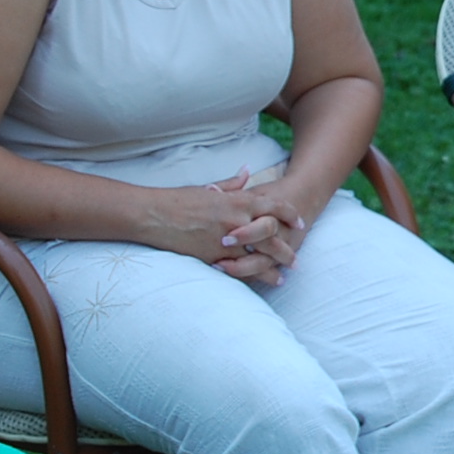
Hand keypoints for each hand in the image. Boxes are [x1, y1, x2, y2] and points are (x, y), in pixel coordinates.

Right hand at [148, 172, 305, 285]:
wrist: (153, 214)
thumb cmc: (179, 199)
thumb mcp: (210, 188)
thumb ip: (233, 183)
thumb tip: (247, 171)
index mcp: (238, 201)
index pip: (275, 207)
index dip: (291, 215)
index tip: (300, 224)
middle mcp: (237, 220)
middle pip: (273, 237)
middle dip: (287, 251)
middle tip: (296, 261)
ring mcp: (226, 240)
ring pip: (258, 258)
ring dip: (271, 269)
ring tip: (280, 279)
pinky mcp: (213, 256)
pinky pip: (237, 268)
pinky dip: (248, 276)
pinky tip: (255, 283)